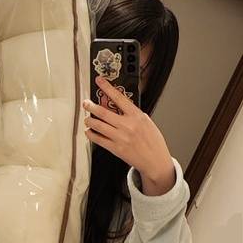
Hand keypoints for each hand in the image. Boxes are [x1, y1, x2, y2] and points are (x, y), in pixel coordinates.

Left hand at [83, 76, 174, 190]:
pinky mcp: (116, 149)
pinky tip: (89, 132)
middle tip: (86, 103)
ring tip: (87, 119)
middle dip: (91, 106)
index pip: (119, 97)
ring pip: (98, 125)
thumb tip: (119, 105)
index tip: (99, 81)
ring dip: (89, 121)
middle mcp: (127, 125)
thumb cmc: (153, 142)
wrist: (155, 161)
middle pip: (103, 112)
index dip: (107, 87)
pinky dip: (91, 134)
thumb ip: (133, 114)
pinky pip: (98, 139)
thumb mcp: (147, 122)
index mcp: (137, 116)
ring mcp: (120, 137)